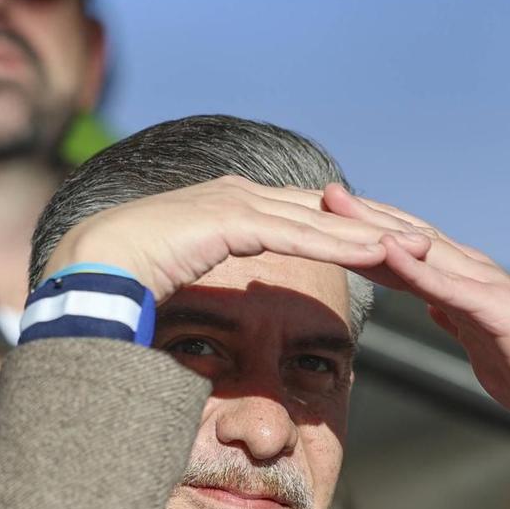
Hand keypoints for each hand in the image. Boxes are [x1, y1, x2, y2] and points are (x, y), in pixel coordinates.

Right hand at [43, 174, 430, 303]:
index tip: (388, 242)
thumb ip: (209, 280)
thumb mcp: (182, 277)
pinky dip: (345, 242)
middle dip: (373, 223)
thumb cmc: (123, 281)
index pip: (302, 214)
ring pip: (320, 218)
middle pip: (322, 209)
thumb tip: (219, 314)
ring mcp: (234, 201)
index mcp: (228, 206)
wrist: (86, 267)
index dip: (346, 227)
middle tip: (423, 239)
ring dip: (373, 232)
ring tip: (420, 247)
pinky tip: (383, 253)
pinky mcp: (231, 218)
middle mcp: (237, 194)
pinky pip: (301, 232)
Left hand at [319, 185, 509, 475]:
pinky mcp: (496, 307)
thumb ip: (455, 315)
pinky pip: (448, 285)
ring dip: (379, 227)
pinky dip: (417, 266)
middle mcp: (472, 271)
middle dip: (363, 215)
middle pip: (407, 236)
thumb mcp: (479, 339)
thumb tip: (432, 304)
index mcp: (463, 279)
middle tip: (322, 193)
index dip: (367, 229)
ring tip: (342, 208)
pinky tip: (389, 250)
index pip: (406, 247)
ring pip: (423, 249)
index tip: (328, 215)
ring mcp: (485, 284)